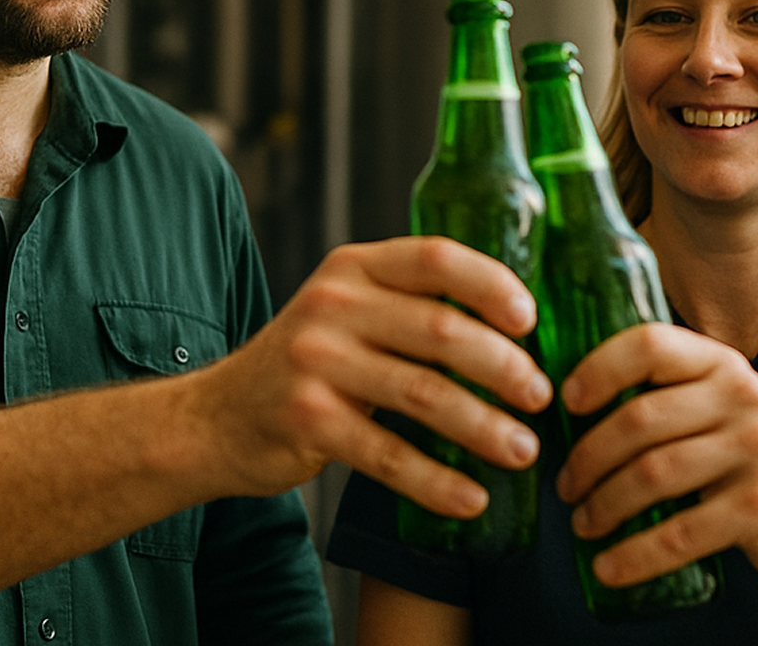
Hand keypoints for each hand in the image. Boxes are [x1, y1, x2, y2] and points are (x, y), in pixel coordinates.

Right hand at [190, 237, 552, 517]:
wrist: (216, 418)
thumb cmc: (308, 365)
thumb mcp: (349, 313)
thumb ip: (411, 307)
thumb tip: (518, 334)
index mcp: (354, 268)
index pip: (435, 258)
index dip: (491, 285)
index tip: (531, 320)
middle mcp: (333, 305)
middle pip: (440, 329)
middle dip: (502, 367)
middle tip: (541, 397)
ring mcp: (315, 362)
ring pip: (422, 394)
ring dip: (482, 427)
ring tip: (523, 451)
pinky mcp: (306, 421)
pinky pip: (387, 455)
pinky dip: (436, 482)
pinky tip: (472, 499)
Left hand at [555, 322, 757, 591]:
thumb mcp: (729, 409)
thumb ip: (673, 398)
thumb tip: (575, 409)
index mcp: (724, 366)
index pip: (649, 344)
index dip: (597, 369)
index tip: (565, 402)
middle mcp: (742, 399)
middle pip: (639, 419)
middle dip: (588, 457)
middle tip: (566, 485)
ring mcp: (756, 452)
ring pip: (651, 475)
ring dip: (604, 505)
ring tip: (585, 523)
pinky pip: (680, 534)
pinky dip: (635, 555)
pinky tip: (610, 567)